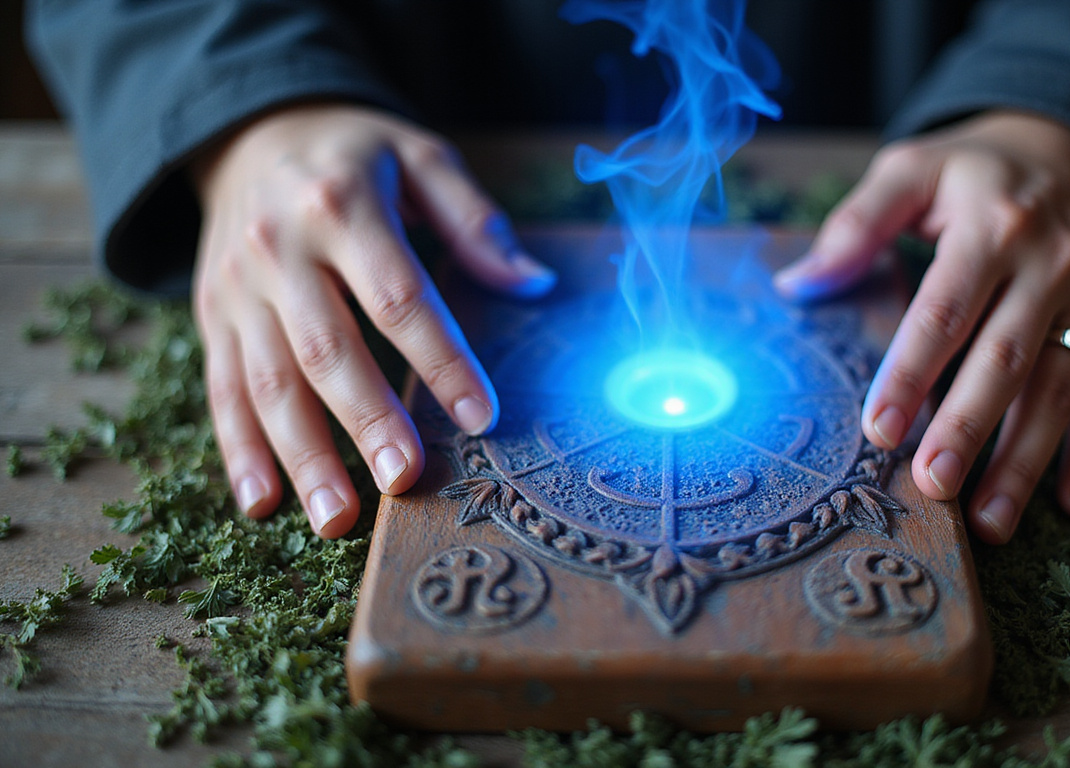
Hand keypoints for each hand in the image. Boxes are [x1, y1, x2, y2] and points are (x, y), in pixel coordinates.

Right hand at [192, 103, 554, 537]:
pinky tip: (263, 503)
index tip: (483, 417)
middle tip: (407, 479)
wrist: (248, 131)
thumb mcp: (420, 158)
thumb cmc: (354, 154)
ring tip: (339, 519)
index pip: (398, 297)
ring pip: (267, 382)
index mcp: (342, 206)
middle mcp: (279, 249)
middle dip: (368, 419)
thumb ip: (475, 221)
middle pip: (327, 348)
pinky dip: (239, 452)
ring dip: (303, 456)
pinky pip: (221, 390)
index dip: (442, 360)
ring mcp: (237, 288)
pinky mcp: (210, 317)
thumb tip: (535, 284)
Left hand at [775, 111, 1069, 543]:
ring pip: (1059, 389)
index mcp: (992, 226)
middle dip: (968, 428)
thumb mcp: (912, 170)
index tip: (879, 429)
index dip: (911, 372)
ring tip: (989, 523)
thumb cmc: (973, 170)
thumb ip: (856, 223)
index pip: (945, 310)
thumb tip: (797, 284)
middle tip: (932, 485)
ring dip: (1026, 461)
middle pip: (1006, 358)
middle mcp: (1050, 265)